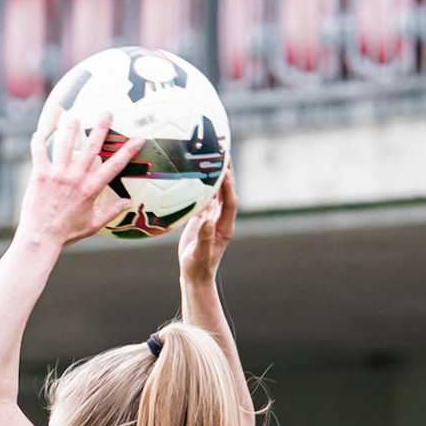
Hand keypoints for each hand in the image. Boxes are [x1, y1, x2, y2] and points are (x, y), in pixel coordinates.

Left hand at [19, 112, 141, 249]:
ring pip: (65, 144)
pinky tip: (39, 133)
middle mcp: (76, 177)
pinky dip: (38, 142)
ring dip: (70, 127)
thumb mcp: (93, 225)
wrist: (41, 237)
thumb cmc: (67, 233)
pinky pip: (39, 153)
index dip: (128, 151)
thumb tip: (128, 202)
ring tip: (73, 115)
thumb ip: (111, 212)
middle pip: (92, 147)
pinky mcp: (40, 174)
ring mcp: (57, 174)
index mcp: (91, 189)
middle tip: (106, 112)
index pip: (115, 165)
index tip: (138, 138)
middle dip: (101, 127)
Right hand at [177, 165, 235, 285]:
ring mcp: (212, 217)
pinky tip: (196, 171)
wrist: (195, 274)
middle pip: (227, 192)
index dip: (229, 186)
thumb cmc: (198, 267)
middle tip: (224, 151)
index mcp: (224, 227)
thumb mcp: (200, 254)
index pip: (230, 202)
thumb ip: (204, 238)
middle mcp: (221, 219)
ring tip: (213, 154)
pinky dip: (203, 184)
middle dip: (226, 172)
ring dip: (215, 174)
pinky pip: (205, 196)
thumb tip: (207, 221)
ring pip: (216, 191)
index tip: (225, 169)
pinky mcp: (202, 217)